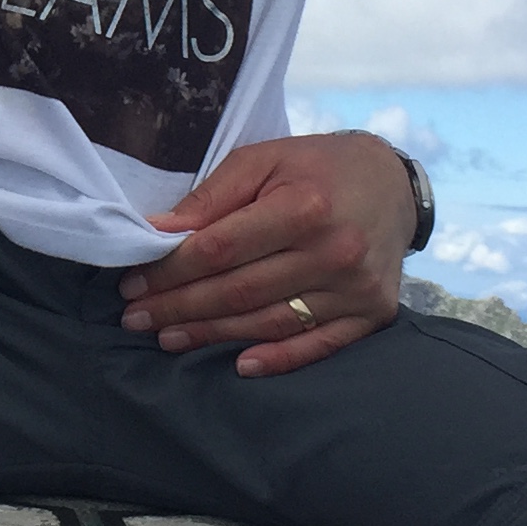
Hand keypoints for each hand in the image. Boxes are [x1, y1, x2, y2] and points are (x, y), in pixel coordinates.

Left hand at [118, 131, 419, 376]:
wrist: (394, 184)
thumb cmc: (317, 167)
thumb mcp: (262, 159)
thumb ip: (211, 197)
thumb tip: (157, 233)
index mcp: (304, 206)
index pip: (219, 250)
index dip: (170, 271)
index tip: (132, 283)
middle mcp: (334, 251)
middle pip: (239, 291)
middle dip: (179, 307)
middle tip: (135, 318)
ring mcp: (356, 288)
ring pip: (269, 322)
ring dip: (212, 336)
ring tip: (167, 338)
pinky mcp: (372, 313)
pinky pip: (318, 346)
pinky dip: (278, 359)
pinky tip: (239, 365)